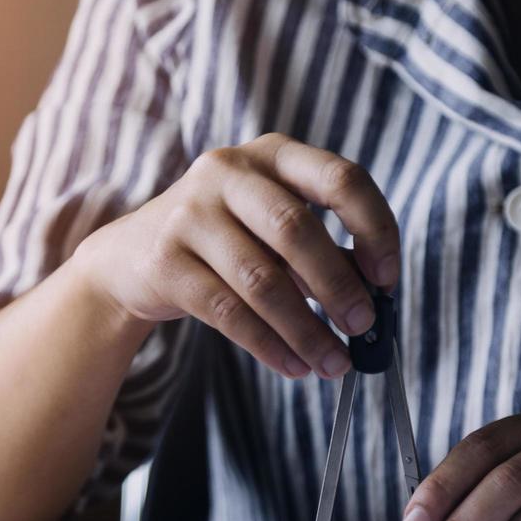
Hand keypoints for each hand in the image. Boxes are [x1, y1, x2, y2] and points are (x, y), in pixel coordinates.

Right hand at [71, 133, 399, 379]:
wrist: (132, 259)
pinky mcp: (166, 261)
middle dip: (338, 285)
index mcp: (273, 154)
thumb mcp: (276, 229)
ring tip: (333, 363)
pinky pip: (229, 312)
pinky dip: (269, 346)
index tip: (387, 277)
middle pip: (296, 229)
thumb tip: (379, 299)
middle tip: (363, 327)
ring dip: (306, 329)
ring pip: (261, 279)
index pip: (341, 178)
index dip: (374, 228)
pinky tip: (294, 366)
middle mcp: (229, 171)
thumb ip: (327, 251)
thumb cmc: (227, 241)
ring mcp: (190, 213)